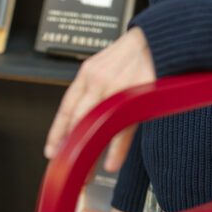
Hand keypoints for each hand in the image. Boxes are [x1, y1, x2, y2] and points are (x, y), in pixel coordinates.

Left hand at [44, 27, 154, 171]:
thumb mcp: (107, 63)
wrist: (159, 37)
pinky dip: (116, 150)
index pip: (67, 106)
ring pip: (95, 126)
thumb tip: (85, 110)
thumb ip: (95, 84)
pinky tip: (111, 164)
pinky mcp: (135, 97)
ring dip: (89, 154)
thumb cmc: (135, 51)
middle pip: (76, 120)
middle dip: (70, 148)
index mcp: (88, 72)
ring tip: (86, 174)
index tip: (51, 150)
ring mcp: (115, 89)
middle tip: (67, 168)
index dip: (57, 131)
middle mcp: (97, 80)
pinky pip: (122, 129)